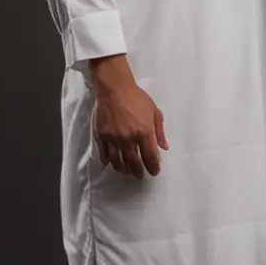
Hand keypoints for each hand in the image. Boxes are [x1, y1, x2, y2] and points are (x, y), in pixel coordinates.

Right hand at [89, 55, 166, 177]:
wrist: (115, 89)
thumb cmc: (137, 98)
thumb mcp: (155, 112)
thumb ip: (160, 131)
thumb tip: (164, 147)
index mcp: (144, 132)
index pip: (150, 156)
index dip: (153, 166)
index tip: (154, 172)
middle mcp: (128, 138)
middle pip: (134, 161)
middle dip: (138, 171)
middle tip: (140, 175)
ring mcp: (113, 138)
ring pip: (118, 160)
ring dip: (123, 168)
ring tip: (126, 171)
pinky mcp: (101, 135)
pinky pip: (104, 153)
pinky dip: (108, 160)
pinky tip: (111, 163)